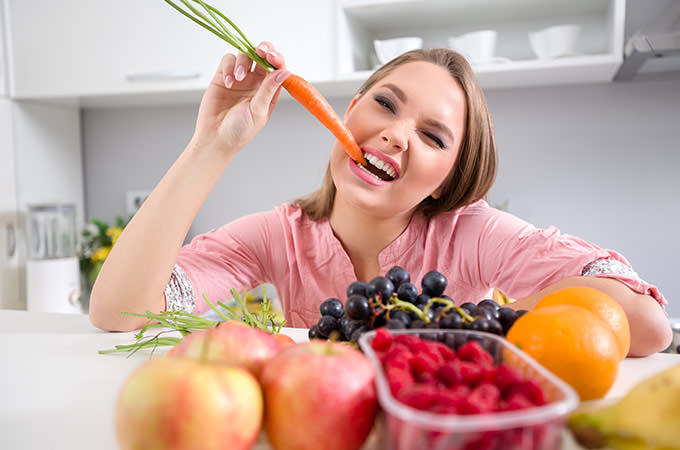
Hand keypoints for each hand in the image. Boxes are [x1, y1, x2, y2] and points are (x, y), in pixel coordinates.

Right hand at [192, 42, 289, 156]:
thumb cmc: (239, 131)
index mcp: (269, 90)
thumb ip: (269, 89)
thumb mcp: (258, 111)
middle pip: (263, 56)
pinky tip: (228, 82)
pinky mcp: (223, 75)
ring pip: (245, 55)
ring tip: (238, 78)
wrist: (216, 138)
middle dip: (264, 49)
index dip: (277, 59)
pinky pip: (228, 60)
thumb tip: (284, 72)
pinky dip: (229, 67)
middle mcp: (256, 82)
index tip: (271, 56)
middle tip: (260, 51)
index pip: (277, 68)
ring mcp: (240, 78)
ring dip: (243, 62)